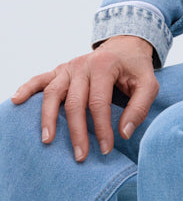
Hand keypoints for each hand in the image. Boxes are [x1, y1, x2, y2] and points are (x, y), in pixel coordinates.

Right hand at [10, 36, 159, 162]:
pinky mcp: (60, 70)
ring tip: (48, 140)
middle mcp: (82, 65)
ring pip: (53, 93)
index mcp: (104, 65)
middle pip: (74, 102)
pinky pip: (40, 79)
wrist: (125, 45)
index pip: (99, 102)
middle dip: (76, 131)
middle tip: (80, 155)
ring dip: (48, 118)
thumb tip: (124, 133)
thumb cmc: (135, 67)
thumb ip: (140, 107)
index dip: (101, 128)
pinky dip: (27, 89)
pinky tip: (16, 100)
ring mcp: (68, 67)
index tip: (105, 149)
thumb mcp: (149, 83)